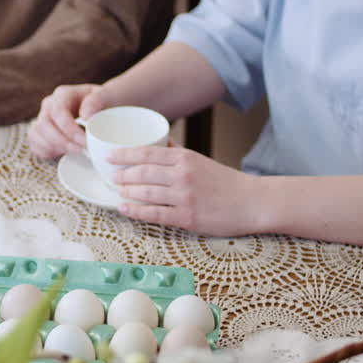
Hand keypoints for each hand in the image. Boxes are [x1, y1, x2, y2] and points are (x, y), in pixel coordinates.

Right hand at [28, 84, 113, 159]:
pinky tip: (62, 154)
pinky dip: (45, 152)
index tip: (84, 141)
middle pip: (43, 125)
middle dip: (61, 142)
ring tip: (74, 151)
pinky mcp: (40, 131)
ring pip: (36, 135)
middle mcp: (49, 105)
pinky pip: (34, 143)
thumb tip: (85, 114)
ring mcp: (42, 117)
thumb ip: (98, 100)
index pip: (58, 111)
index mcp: (63, 94)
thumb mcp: (107, 96)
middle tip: (80, 150)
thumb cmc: (103, 102)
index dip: (69, 129)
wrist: (100, 107)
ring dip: (53, 148)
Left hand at [111, 144, 262, 236]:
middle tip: (111, 176)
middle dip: (122, 175)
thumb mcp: (202, 161)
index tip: (110, 156)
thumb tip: (159, 145)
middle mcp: (183, 175)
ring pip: (145, 192)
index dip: (124, 154)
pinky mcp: (187, 217)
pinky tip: (124, 208)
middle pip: (142, 172)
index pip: (147, 153)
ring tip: (117, 190)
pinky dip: (136, 211)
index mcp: (186, 158)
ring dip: (126, 192)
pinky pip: (154, 214)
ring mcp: (184, 197)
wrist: (252, 202)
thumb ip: (179, 154)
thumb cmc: (227, 182)